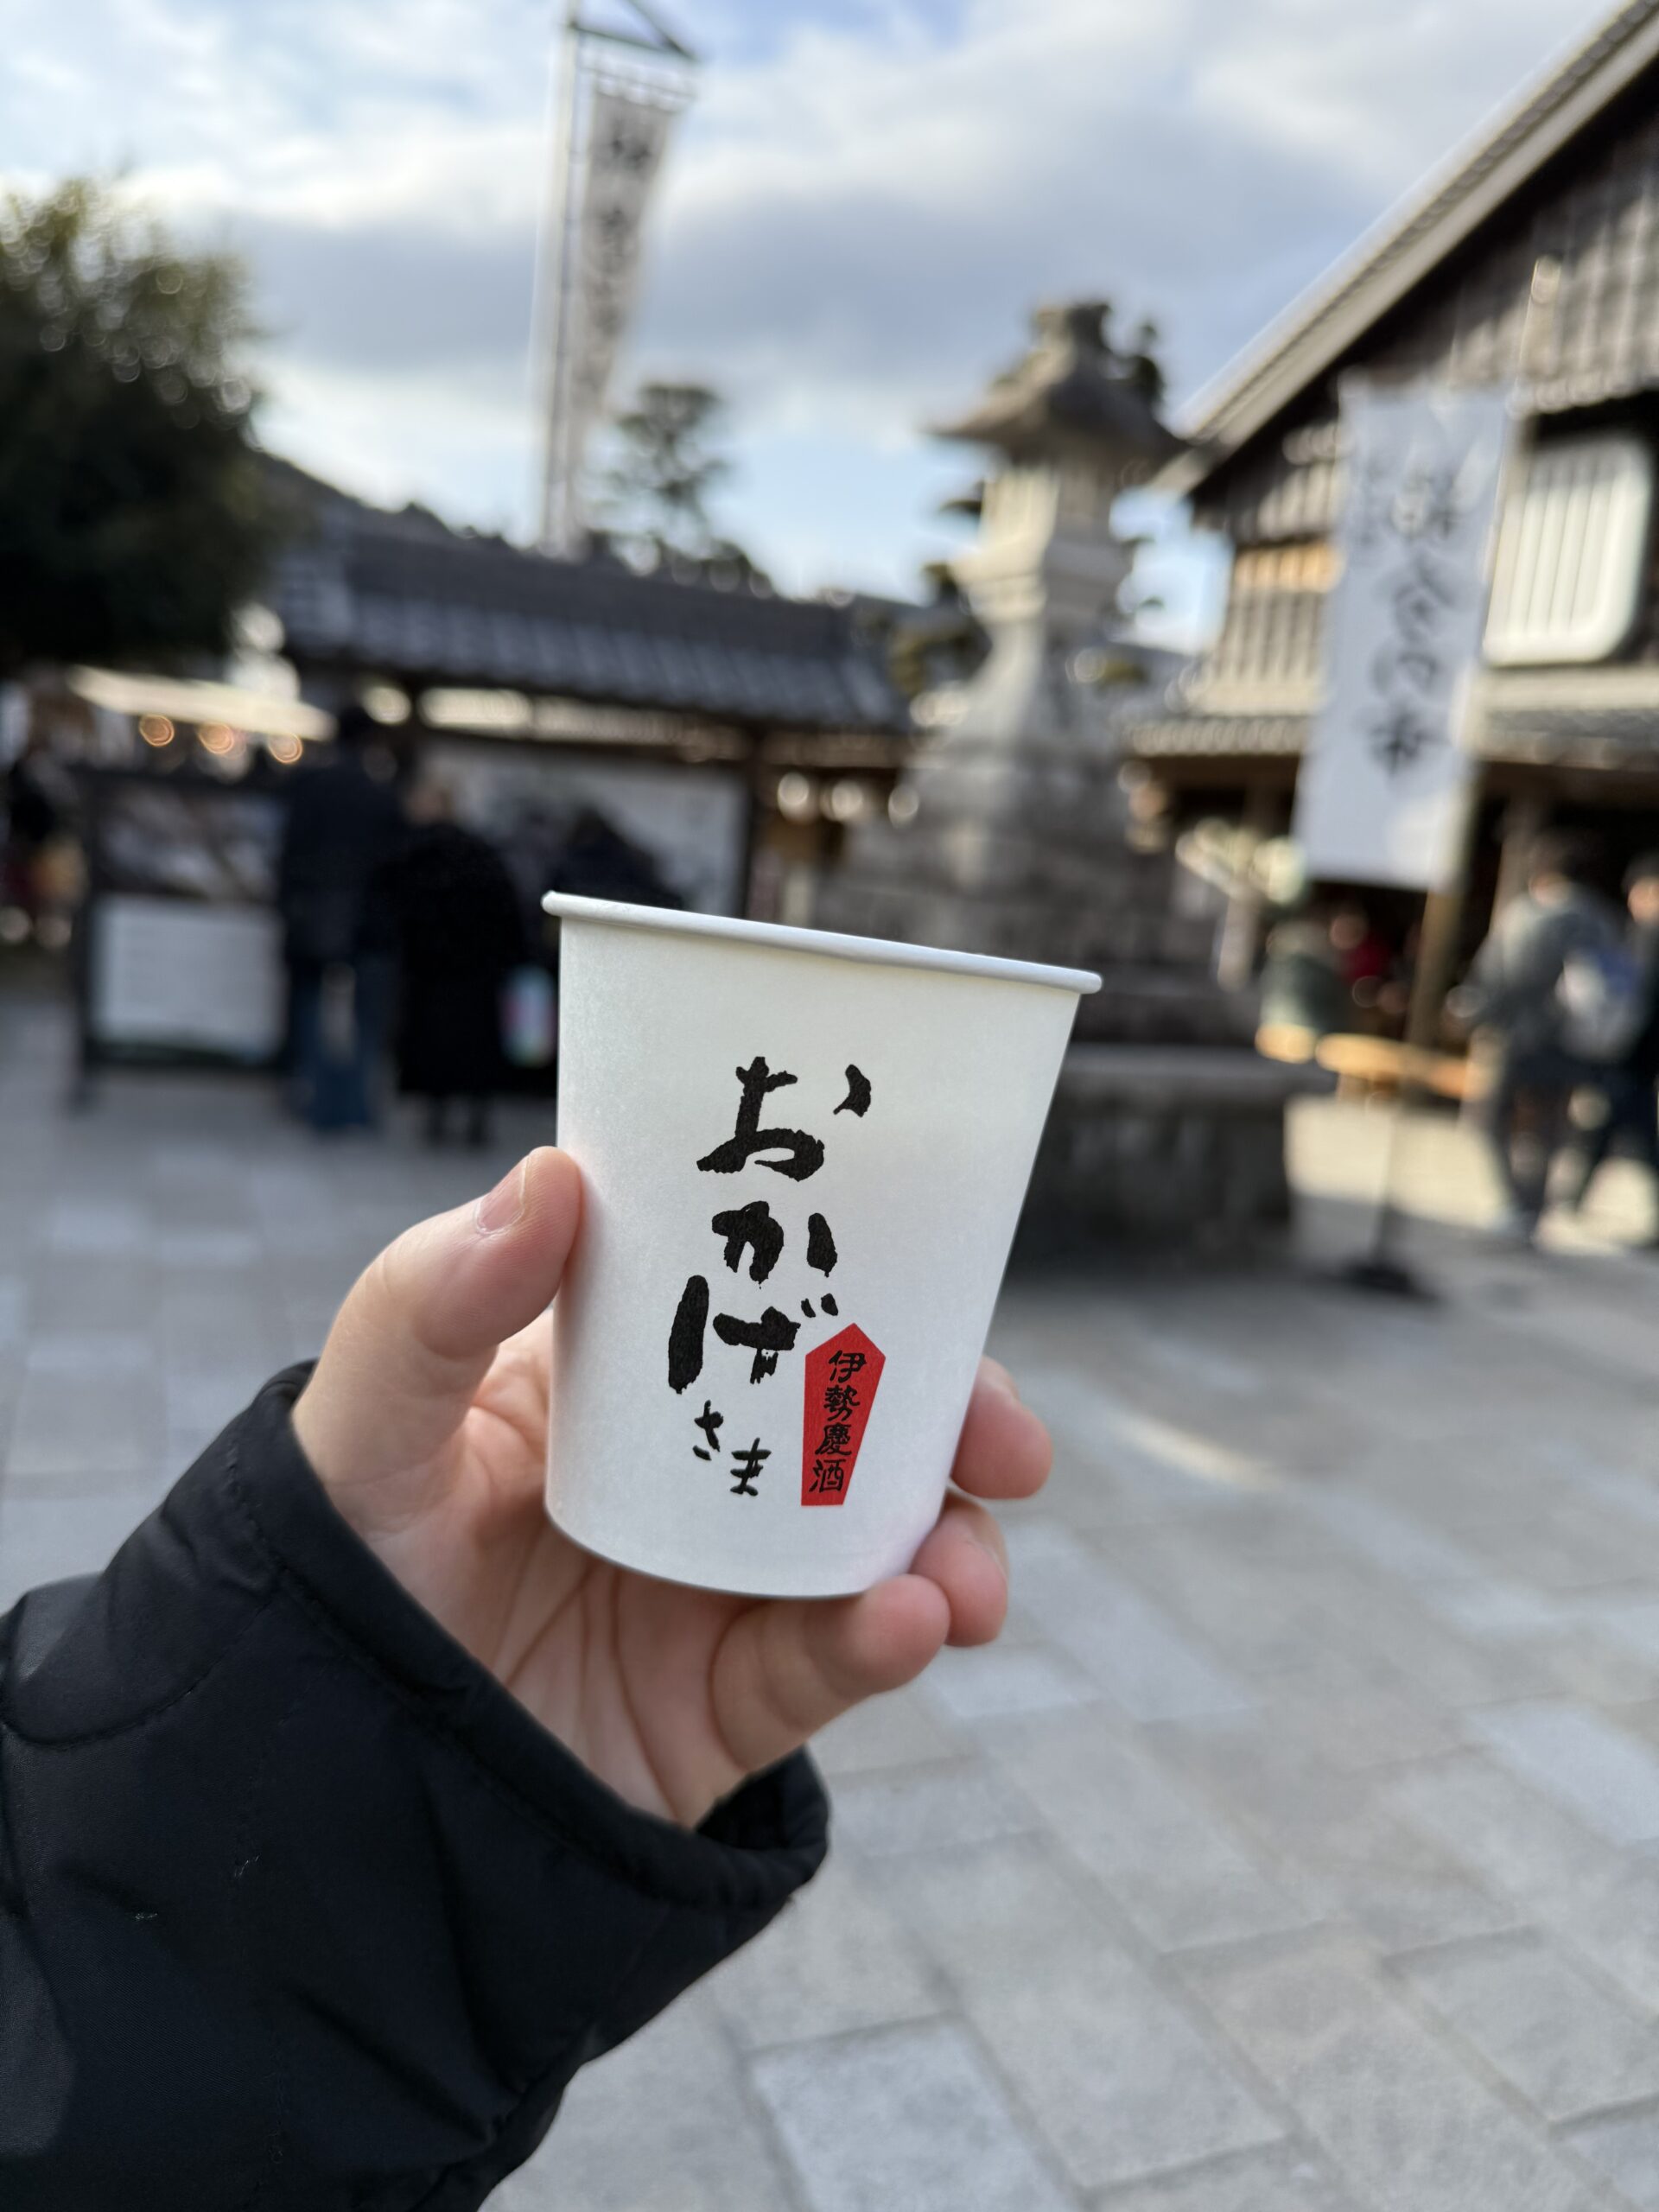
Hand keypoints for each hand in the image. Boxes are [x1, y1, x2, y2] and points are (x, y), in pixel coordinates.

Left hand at [292, 1148, 1050, 1829]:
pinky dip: (882, 1643)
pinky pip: (824, 1668)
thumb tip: (555, 1176)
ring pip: (877, 1547)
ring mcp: (719, 1590)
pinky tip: (905, 1623)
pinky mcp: (724, 1706)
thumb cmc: (333, 1568)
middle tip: (1006, 1444)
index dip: (863, 1279)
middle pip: (859, 1422)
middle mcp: (693, 1473)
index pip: (765, 1299)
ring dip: (949, 1546)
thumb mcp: (365, 1422)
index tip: (941, 1270)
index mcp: (626, 1380)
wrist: (310, 1776)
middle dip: (956, 1424)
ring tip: (961, 1576)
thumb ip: (434, 1301)